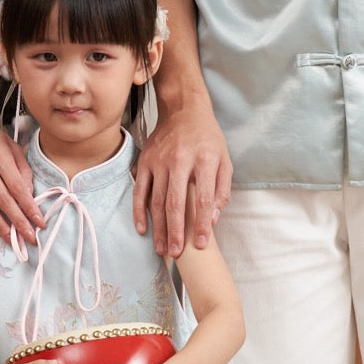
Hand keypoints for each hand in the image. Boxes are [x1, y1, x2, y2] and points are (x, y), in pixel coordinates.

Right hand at [0, 110, 42, 242]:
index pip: (18, 187)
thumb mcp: (10, 144)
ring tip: (12, 239)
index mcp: (0, 155)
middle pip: (4, 200)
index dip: (29, 207)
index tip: (39, 221)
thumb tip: (29, 192)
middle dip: (18, 222)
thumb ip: (22, 166)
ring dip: (1, 226)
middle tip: (30, 237)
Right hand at [133, 104, 231, 255]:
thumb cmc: (208, 138)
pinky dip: (139, 211)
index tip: (200, 244)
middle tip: (176, 254)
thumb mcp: (225, 159)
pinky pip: (140, 190)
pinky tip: (142, 228)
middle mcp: (180, 159)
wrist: (184, 109)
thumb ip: (222, 190)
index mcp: (205, 159)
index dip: (201, 224)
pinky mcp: (145, 160)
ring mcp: (160, 160)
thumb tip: (213, 219)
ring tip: (161, 249)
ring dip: (159, 227)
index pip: (204, 199)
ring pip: (157, 200)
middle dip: (176, 232)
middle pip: (176, 202)